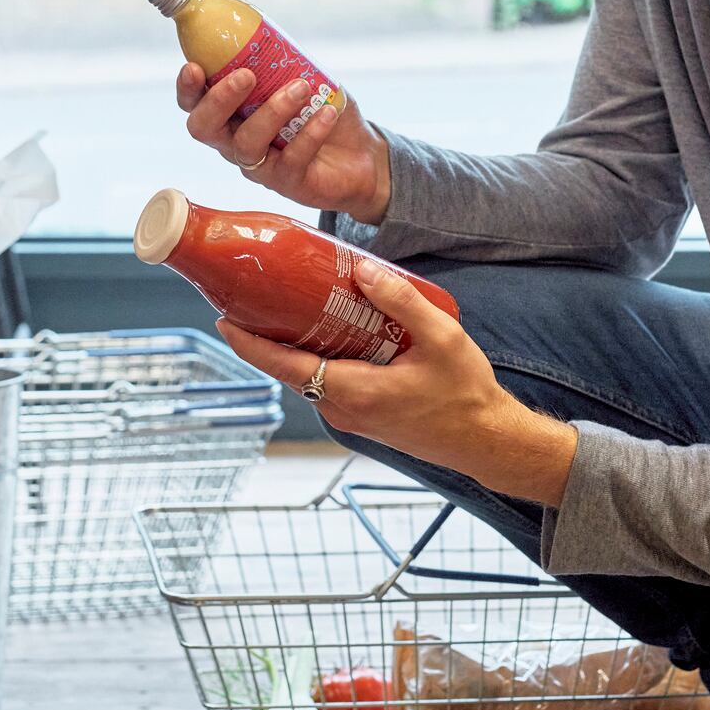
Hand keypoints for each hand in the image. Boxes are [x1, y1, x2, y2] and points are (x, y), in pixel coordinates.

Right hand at [177, 62, 391, 224]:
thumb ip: (281, 61)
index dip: (187, 89)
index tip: (193, 66)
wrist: (362, 156)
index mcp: (231, 115)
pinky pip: (291, 160)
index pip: (194, 105)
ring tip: (301, 88)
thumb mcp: (302, 79)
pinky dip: (310, 133)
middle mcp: (236, 143)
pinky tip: (327, 113)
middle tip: (246, 76)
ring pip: (247, 143)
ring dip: (273, 111)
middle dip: (219, 99)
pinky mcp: (288, 183)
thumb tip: (269, 31)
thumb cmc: (321, 113)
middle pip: (204, 128)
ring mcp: (260, 167)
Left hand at [213, 259, 578, 506]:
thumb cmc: (466, 394)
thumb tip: (363, 270)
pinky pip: (325, 382)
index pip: (285, 367)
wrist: (486, 439)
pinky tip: (325, 329)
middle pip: (289, 369)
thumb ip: (401, 302)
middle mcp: (344, 409)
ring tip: (285, 303)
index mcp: (355, 391)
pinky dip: (315, 357)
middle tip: (253, 295)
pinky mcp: (361, 415)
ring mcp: (350, 416)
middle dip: (265, 335)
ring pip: (307, 376)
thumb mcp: (441, 338)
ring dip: (291, 346)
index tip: (223, 320)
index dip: (249, 344)